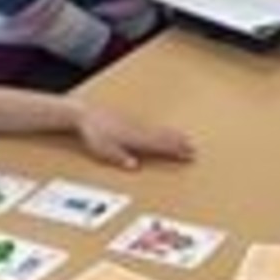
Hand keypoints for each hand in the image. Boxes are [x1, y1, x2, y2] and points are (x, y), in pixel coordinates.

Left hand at [73, 102, 194, 168]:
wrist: (85, 113)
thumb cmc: (94, 133)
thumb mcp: (103, 150)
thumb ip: (119, 158)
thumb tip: (134, 166)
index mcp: (134, 138)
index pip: (159, 145)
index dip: (174, 150)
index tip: (188, 154)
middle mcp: (139, 129)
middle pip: (163, 137)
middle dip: (179, 144)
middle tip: (194, 149)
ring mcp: (137, 123)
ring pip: (160, 130)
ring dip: (174, 135)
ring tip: (186, 139)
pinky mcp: (133, 120)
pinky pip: (153, 126)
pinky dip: (163, 129)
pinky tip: (166, 130)